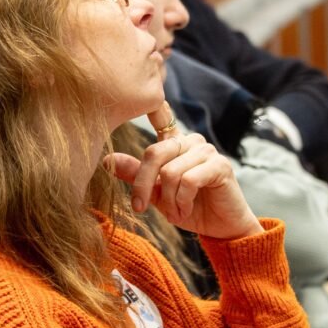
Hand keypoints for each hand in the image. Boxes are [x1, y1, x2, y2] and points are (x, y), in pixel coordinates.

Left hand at [107, 105, 261, 239]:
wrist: (220, 229)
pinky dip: (182, 202)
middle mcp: (190, 141)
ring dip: (168, 201)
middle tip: (140, 208)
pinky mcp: (220, 166)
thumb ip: (135, 175)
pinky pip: (188, 181)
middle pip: (154, 153)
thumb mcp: (155, 193)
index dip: (152, 106)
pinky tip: (186, 209)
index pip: (161, 115)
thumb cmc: (189, 208)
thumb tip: (108, 160)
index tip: (147, 99)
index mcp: (174, 143)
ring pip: (170, 172)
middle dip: (142, 184)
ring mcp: (206, 151)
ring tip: (175, 213)